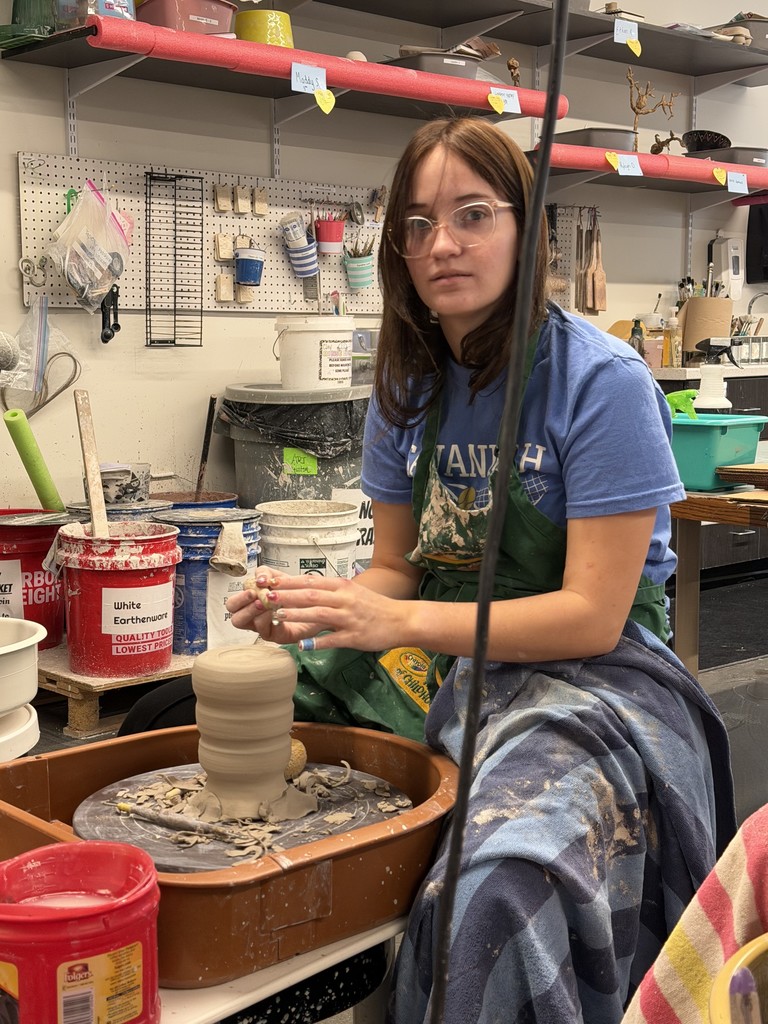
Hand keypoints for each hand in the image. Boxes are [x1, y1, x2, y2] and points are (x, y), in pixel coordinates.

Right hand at [225, 570, 317, 645]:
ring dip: (255, 612)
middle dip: (242, 605)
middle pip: (234, 617)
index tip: (254, 588)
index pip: (233, 604)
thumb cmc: (296, 590)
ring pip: (249, 626)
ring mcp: (265, 628)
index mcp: (251, 603)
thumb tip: (258, 578)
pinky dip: (269, 620)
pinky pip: (267, 631)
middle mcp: (255, 617)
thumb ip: (265, 573)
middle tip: (255, 596)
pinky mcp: (278, 636)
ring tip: (266, 603)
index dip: (240, 597)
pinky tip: (277, 612)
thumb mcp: (278, 576)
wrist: (319, 602)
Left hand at [227, 571, 413, 652]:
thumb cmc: (374, 606)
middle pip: (310, 595)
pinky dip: (317, 642)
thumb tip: (302, 590)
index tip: (268, 582)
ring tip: (277, 616)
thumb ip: (329, 591)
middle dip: (286, 596)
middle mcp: (344, 599)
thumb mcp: (351, 592)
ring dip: (297, 615)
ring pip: (319, 613)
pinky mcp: (355, 636)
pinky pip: (333, 639)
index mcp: (341, 586)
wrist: (401, 619)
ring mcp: (349, 618)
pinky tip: (302, 646)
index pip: (309, 580)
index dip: (287, 582)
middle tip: (265, 597)